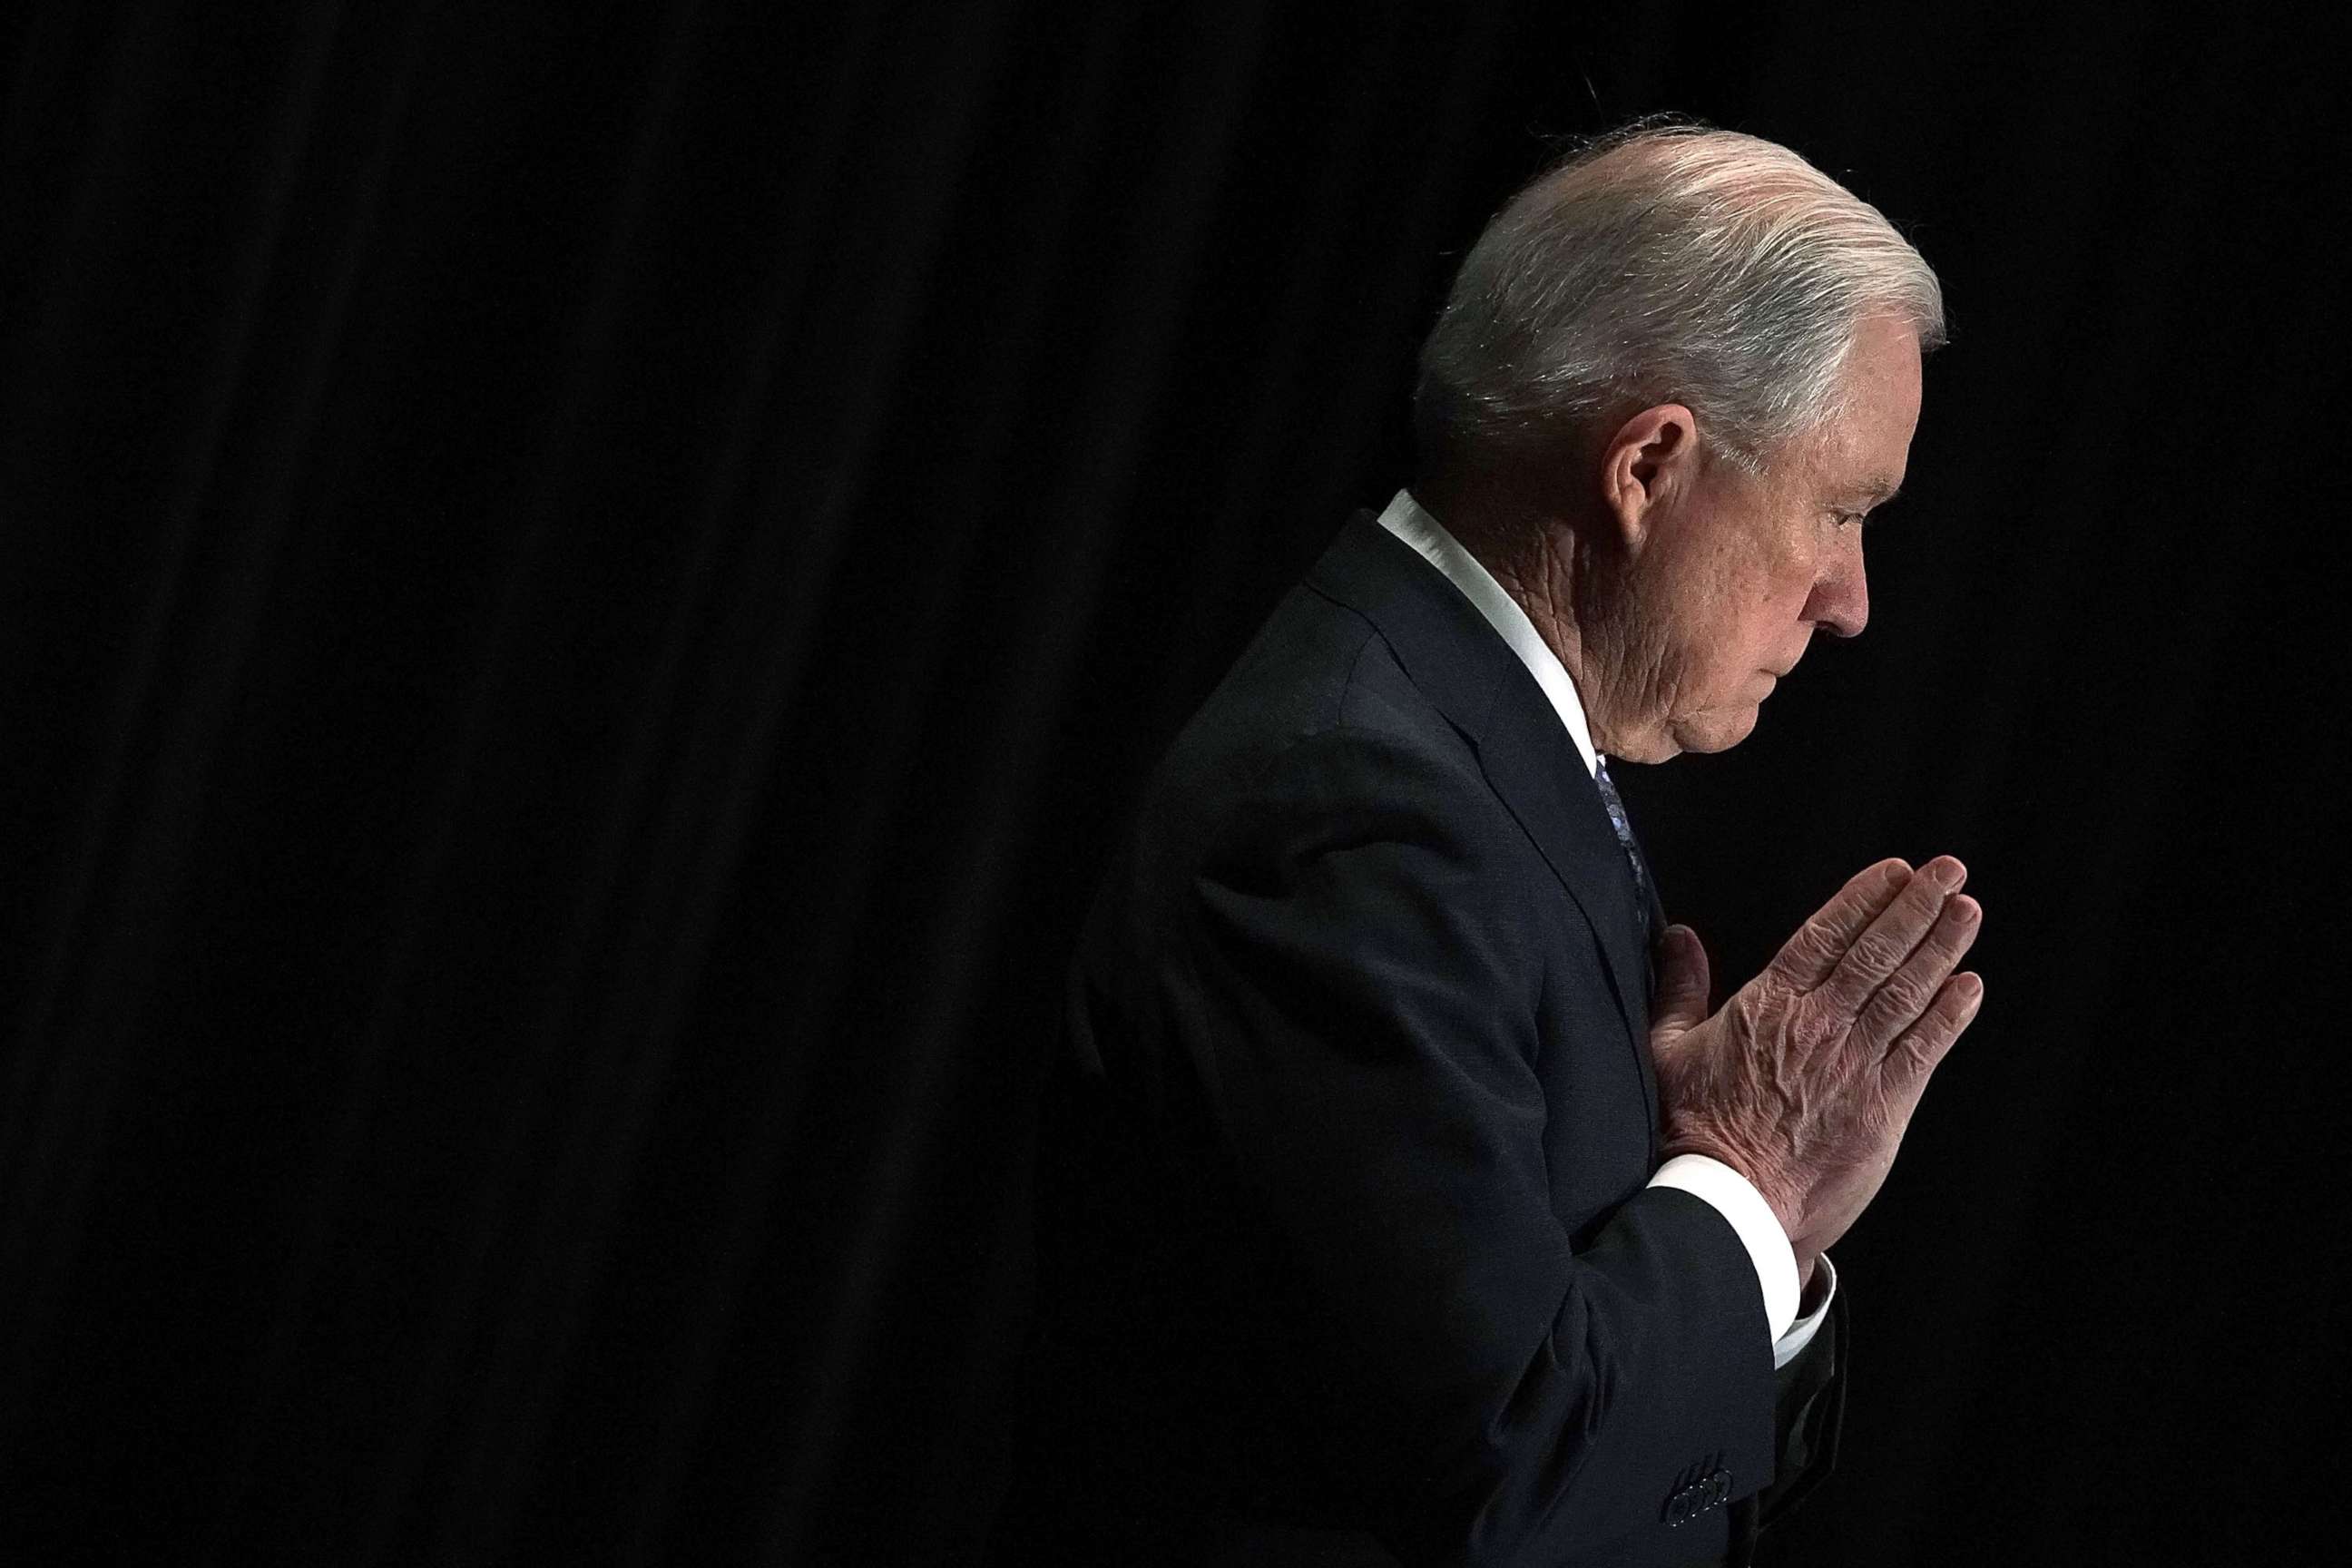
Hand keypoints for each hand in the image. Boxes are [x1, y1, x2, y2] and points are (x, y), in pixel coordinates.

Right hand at [1646, 857, 1984, 1262]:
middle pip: (1877, 952)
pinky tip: (1968, 986)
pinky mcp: (1883, 1105)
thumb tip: (1678, 938)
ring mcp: (1855, 1063)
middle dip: (1917, 906)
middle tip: (1947, 872)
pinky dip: (1949, 1014)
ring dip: (1942, 947)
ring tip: (1966, 911)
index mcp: (1769, 1004)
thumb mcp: (1667, 1048)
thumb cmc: (1691, 1130)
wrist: (1729, 1200)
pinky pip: (1925, 1048)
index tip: (1897, 872)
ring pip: (1908, 991)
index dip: (1866, 899)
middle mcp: (1820, 1024)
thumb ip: (1677, 987)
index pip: (1827, 935)